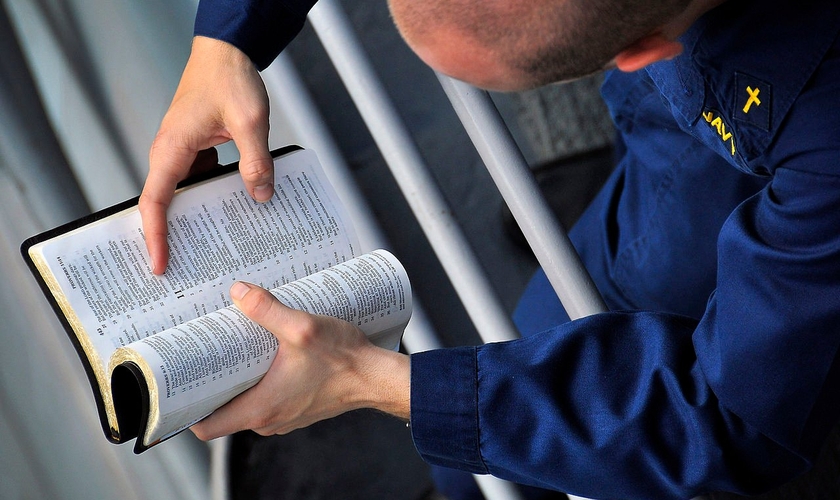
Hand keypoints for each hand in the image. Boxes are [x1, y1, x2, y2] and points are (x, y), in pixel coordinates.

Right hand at [140, 36, 273, 274]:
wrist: (227, 53)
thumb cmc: (229, 78)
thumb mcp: (250, 123)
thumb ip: (256, 162)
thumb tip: (261, 197)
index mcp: (173, 148)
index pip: (155, 201)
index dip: (155, 236)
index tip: (159, 264)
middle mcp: (170, 152)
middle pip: (163, 203)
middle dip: (170, 237)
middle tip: (182, 270)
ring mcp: (183, 151)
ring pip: (182, 193)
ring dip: (194, 218)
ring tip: (210, 249)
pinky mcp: (196, 148)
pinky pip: (198, 180)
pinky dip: (210, 197)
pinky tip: (233, 211)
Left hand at [190, 282, 410, 439]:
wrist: (378, 377)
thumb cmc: (345, 361)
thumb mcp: (302, 328)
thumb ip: (267, 309)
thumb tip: (237, 291)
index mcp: (261, 408)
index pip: (205, 426)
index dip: (185, 409)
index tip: (178, 384)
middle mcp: (270, 419)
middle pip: (223, 411)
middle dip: (211, 385)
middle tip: (204, 353)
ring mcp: (285, 416)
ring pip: (246, 404)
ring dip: (238, 380)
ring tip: (234, 348)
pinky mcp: (299, 407)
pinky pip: (268, 399)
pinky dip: (260, 381)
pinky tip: (266, 354)